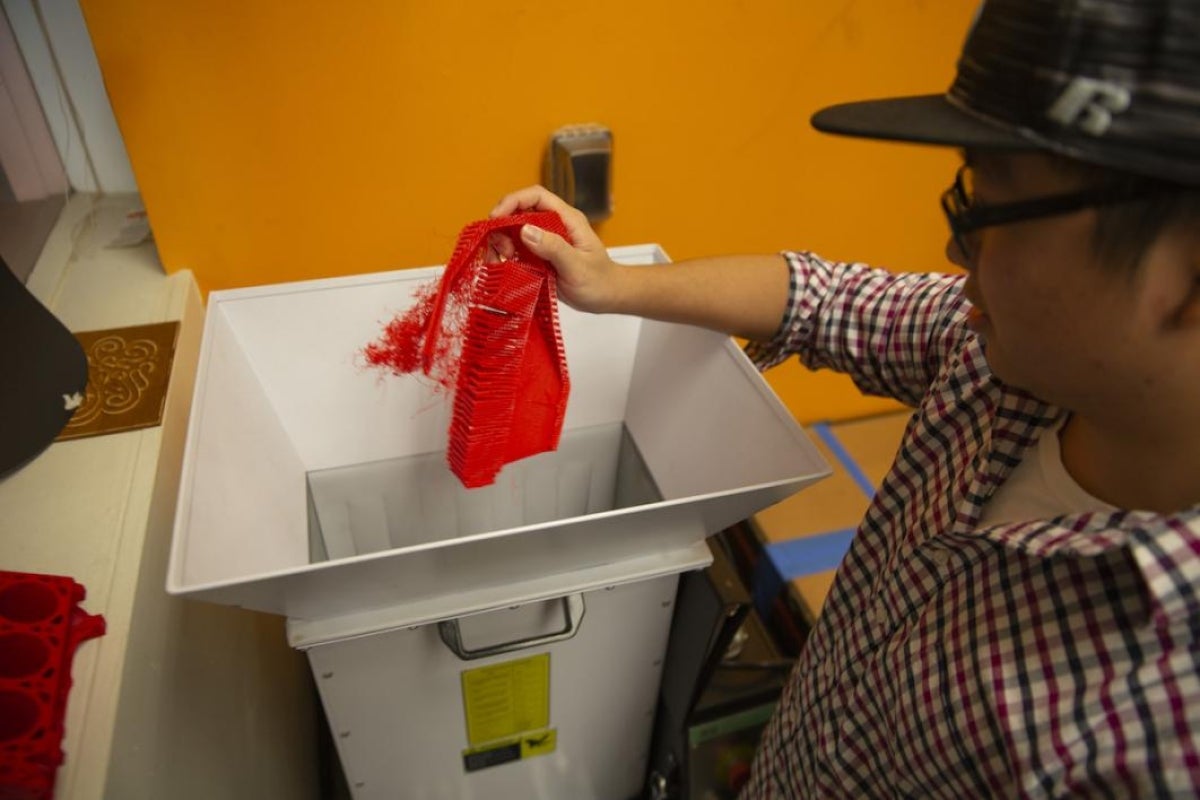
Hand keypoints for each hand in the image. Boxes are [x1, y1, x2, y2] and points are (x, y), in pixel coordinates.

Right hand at [489, 186, 622, 313]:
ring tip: (503, 261)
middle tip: (502, 250)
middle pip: (520, 212)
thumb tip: (525, 230)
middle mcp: (554, 225)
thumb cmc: (599, 281)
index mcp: (566, 219)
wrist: (607, 298)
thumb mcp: (577, 266)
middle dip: (504, 226)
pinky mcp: (540, 256)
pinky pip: (517, 250)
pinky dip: (506, 257)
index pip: (536, 196)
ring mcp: (546, 241)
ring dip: (502, 243)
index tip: (496, 217)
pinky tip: (506, 267)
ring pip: (515, 232)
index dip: (513, 201)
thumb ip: (553, 248)